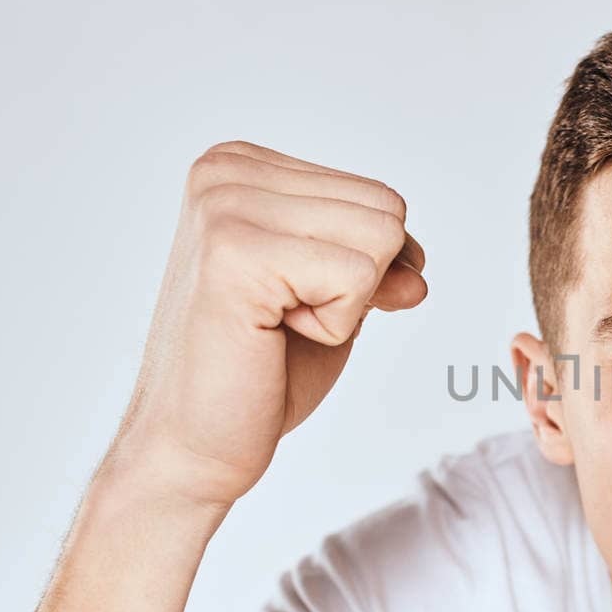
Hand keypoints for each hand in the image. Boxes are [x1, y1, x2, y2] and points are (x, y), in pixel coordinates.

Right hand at [108, 140, 427, 509]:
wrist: (195, 444)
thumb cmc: (259, 370)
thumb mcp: (337, 294)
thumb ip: (379, 258)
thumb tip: (416, 268)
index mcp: (242, 166)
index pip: (379, 198)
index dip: (367, 268)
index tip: (293, 301)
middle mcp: (226, 172)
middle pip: (386, 211)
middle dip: (360, 284)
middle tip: (284, 320)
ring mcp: (225, 207)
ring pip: (381, 239)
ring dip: (345, 304)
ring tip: (275, 326)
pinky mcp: (234, 254)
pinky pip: (358, 276)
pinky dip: (334, 325)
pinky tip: (271, 337)